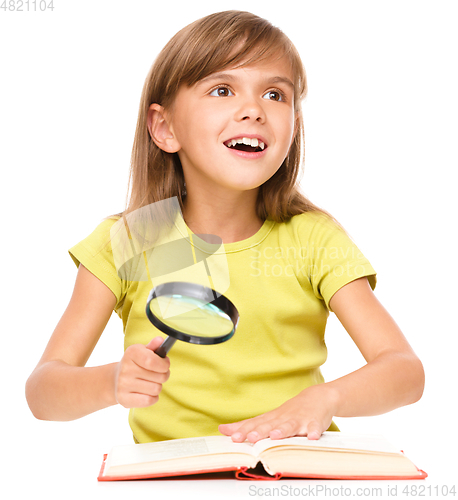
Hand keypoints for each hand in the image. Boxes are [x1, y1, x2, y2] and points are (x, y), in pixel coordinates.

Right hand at [114, 337, 169, 407]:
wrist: (114, 380)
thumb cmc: (134, 364)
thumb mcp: (142, 351)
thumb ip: (153, 346)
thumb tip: (160, 340)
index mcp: (131, 353)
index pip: (152, 361)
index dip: (164, 364)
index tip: (165, 364)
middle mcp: (125, 368)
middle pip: (159, 376)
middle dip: (164, 375)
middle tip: (158, 374)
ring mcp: (123, 385)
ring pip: (156, 389)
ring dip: (157, 386)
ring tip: (151, 382)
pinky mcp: (124, 399)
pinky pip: (149, 401)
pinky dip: (153, 398)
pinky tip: (147, 392)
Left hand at [218, 384, 337, 442]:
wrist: (318, 397)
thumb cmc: (290, 411)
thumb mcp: (269, 417)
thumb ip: (247, 425)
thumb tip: (223, 429)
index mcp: (271, 418)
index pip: (255, 423)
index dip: (244, 430)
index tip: (232, 436)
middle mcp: (283, 418)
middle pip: (270, 425)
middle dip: (260, 431)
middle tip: (250, 438)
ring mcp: (299, 420)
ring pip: (289, 425)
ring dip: (282, 431)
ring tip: (275, 436)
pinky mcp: (314, 422)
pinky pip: (314, 427)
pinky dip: (313, 431)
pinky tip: (311, 437)